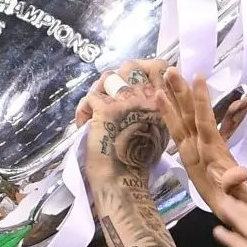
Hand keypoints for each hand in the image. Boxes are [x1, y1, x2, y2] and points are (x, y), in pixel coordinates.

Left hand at [77, 59, 169, 180]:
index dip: (145, 69)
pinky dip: (84, 110)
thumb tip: (148, 94)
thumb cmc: (139, 162)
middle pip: (131, 66)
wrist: (122, 180)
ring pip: (108, 78)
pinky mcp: (105, 109)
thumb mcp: (159, 132)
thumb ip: (157, 110)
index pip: (158, 66)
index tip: (134, 82)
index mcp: (162, 101)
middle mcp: (146, 96)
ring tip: (95, 107)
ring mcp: (126, 100)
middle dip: (118, 77)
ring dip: (99, 90)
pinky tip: (84, 123)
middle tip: (109, 95)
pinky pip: (90, 96)